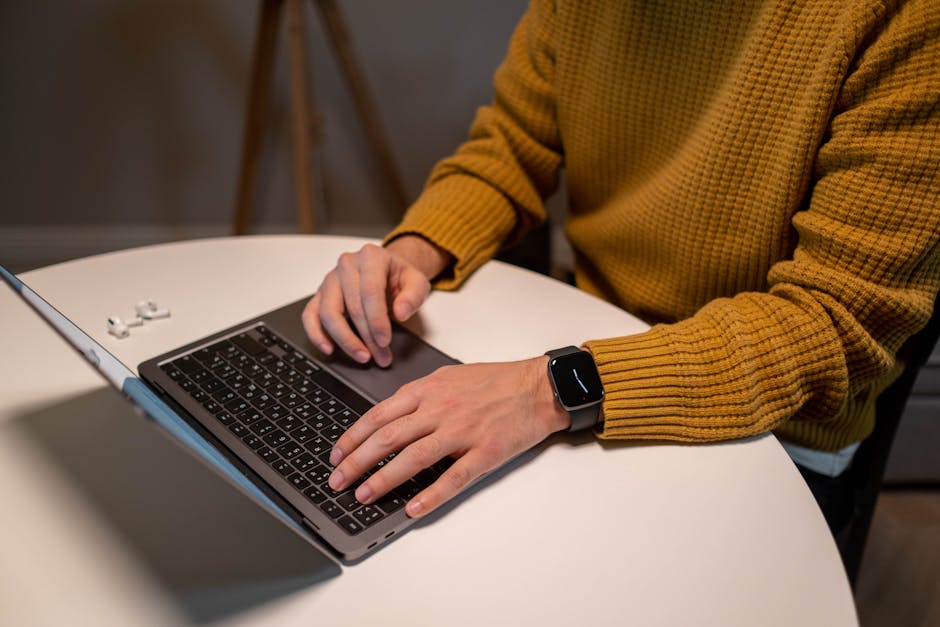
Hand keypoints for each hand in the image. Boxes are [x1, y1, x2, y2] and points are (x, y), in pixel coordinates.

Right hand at [302, 237, 450, 366]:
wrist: (387, 270)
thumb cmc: (400, 277)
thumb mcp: (417, 282)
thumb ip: (413, 296)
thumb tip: (401, 312)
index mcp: (371, 257)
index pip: (370, 291)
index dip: (377, 320)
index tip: (385, 341)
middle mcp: (347, 264)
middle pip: (351, 306)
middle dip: (366, 337)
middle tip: (380, 356)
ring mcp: (330, 279)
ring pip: (328, 312)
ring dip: (344, 339)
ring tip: (361, 356)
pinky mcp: (320, 294)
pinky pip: (310, 314)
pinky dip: (316, 333)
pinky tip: (329, 348)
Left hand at [327, 356, 570, 517]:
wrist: (538, 387)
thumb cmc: (496, 382)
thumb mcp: (449, 377)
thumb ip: (420, 396)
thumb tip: (390, 417)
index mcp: (429, 390)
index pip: (380, 415)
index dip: (353, 437)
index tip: (337, 454)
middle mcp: (440, 409)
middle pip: (388, 437)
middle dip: (357, 462)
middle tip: (338, 481)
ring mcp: (462, 431)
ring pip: (413, 458)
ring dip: (384, 479)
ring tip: (364, 496)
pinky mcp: (485, 452)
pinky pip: (453, 477)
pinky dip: (430, 495)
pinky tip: (412, 509)